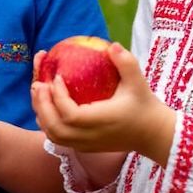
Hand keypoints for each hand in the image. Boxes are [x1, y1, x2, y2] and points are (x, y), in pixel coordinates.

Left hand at [31, 42, 175, 164]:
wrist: (154, 135)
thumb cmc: (145, 106)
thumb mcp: (138, 83)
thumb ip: (126, 63)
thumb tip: (112, 45)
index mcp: (101, 122)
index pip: (70, 115)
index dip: (58, 97)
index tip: (56, 77)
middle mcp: (90, 137)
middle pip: (55, 128)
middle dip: (42, 105)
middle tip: (38, 83)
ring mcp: (86, 145)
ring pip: (53, 135)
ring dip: (41, 114)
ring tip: (38, 91)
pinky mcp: (84, 147)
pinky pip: (59, 138)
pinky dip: (48, 122)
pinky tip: (47, 102)